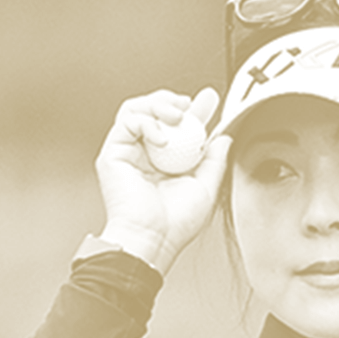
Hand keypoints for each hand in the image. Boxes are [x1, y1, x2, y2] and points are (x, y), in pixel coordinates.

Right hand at [94, 88, 232, 274]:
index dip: (194, 110)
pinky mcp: (114, 153)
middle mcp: (147, 154)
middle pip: (155, 111)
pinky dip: (147, 122)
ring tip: (176, 117)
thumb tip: (224, 137)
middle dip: (172, 101)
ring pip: (137, 109)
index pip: (179, 127)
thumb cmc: (176, 223)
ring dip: (159, 105)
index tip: (209, 99)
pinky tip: (162, 139)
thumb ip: (215, 160)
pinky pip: (128, 121)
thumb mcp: (206, 187)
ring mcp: (129, 152)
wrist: (155, 238)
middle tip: (189, 105)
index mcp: (169, 162)